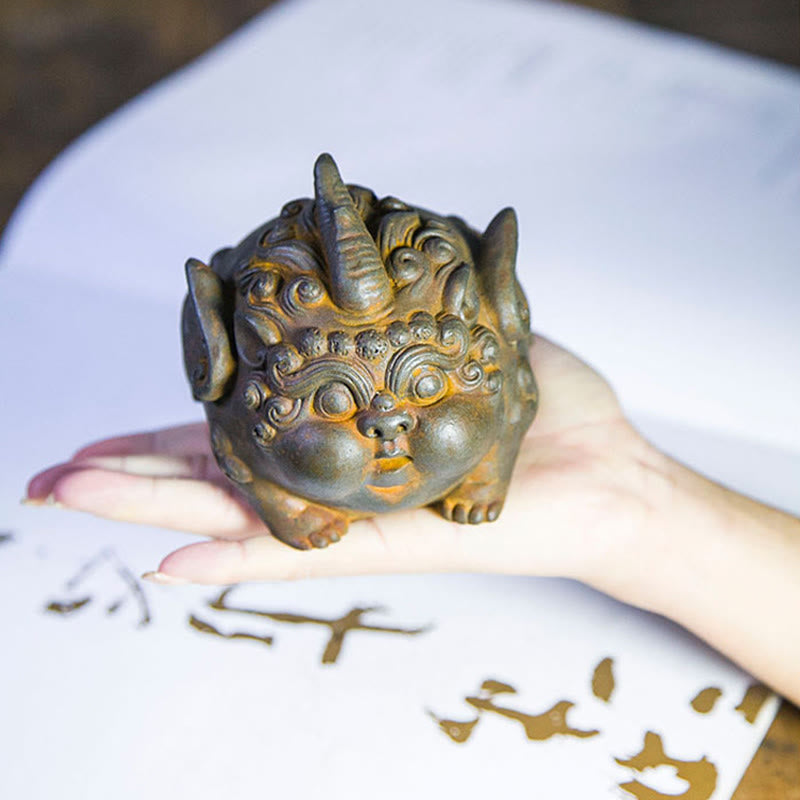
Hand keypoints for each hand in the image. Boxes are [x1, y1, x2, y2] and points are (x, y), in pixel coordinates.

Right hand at [26, 336, 656, 587]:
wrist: (604, 475)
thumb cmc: (542, 408)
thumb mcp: (478, 328)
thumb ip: (425, 301)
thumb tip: (395, 249)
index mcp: (342, 433)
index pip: (246, 430)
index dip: (177, 424)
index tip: (112, 423)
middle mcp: (333, 479)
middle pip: (219, 476)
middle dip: (135, 472)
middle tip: (54, 473)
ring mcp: (352, 514)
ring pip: (236, 516)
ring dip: (152, 508)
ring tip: (70, 497)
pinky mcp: (388, 542)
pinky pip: (300, 555)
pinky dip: (236, 557)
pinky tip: (170, 559)